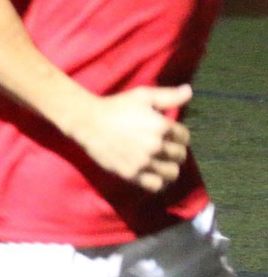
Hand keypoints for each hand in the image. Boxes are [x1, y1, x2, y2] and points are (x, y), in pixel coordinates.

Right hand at [67, 85, 192, 192]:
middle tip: (163, 148)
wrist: (87, 121)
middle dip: (174, 150)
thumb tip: (189, 91)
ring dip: (169, 167)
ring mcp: (143, 161)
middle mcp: (155, 146)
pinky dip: (157, 181)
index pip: (184, 137)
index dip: (178, 134)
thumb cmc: (116, 106)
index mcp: (161, 126)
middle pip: (180, 155)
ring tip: (161, 162)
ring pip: (172, 173)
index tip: (168, 134)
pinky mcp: (131, 173)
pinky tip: (152, 173)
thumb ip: (169, 96)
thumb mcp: (142, 96)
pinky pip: (155, 185)